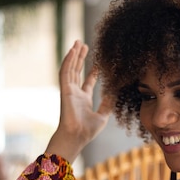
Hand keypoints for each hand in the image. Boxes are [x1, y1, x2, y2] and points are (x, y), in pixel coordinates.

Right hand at [46, 40, 111, 161]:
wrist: (76, 136)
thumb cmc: (87, 131)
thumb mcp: (103, 116)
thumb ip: (108, 105)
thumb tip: (115, 96)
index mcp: (83, 100)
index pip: (88, 82)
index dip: (93, 72)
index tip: (98, 62)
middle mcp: (75, 93)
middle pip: (77, 72)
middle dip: (81, 58)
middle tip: (84, 45)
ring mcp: (69, 91)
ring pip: (71, 69)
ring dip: (74, 56)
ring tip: (78, 43)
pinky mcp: (64, 90)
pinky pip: (65, 73)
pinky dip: (68, 61)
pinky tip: (72, 51)